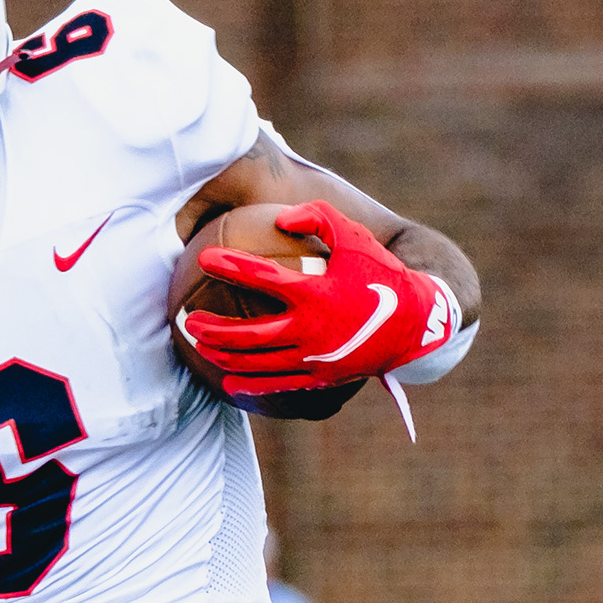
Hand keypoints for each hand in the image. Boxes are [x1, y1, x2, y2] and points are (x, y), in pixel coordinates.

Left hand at [178, 202, 457, 396]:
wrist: (415, 323)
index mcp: (315, 292)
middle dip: (210, 328)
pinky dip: (248, 385)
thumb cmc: (380, 273)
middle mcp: (310, 330)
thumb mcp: (355, 236)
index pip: (260, 277)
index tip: (205, 256)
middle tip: (187, 319)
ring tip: (200, 346)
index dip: (229, 264)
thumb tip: (279, 218)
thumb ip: (317, 216)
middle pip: (246, 335)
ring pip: (255, 364)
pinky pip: (276, 386)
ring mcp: (313, 359)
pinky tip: (227, 381)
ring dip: (221, 356)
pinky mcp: (319, 379)